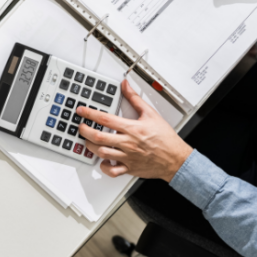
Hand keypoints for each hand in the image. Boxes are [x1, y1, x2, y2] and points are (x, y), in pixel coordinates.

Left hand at [75, 80, 192, 179]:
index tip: (81, 111)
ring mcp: (127, 157)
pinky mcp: (129, 168)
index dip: (90, 114)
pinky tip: (103, 160)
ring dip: (91, 147)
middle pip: (99, 137)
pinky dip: (104, 167)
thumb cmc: (165, 138)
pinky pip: (112, 171)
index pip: (105, 119)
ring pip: (102, 153)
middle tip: (80, 127)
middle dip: (85, 131)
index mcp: (132, 128)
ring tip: (88, 141)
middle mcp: (127, 143)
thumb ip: (135, 99)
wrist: (176, 158)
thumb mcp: (151, 114)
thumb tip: (125, 85)